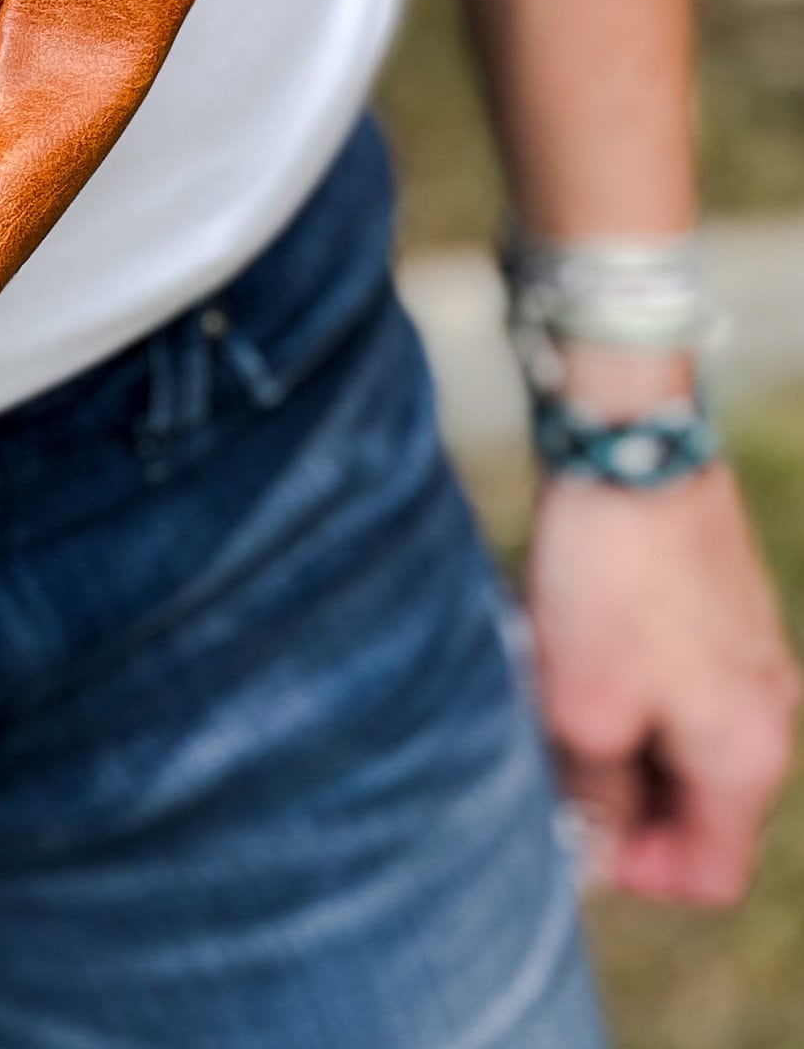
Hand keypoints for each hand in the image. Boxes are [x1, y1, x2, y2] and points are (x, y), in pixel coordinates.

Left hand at [529, 460, 798, 902]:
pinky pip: (685, 682)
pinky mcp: (728, 610)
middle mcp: (770, 715)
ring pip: (687, 739)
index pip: (713, 872)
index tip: (575, 828)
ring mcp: (755, 657)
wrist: (634, 450)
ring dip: (623, 735)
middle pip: (702, 807)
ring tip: (558, 691)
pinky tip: (579, 643)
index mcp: (747, 759)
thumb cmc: (610, 584)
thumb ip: (595, 796)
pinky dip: (633, 683)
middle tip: (552, 755)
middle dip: (625, 798)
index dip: (640, 871)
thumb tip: (597, 853)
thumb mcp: (582, 710)